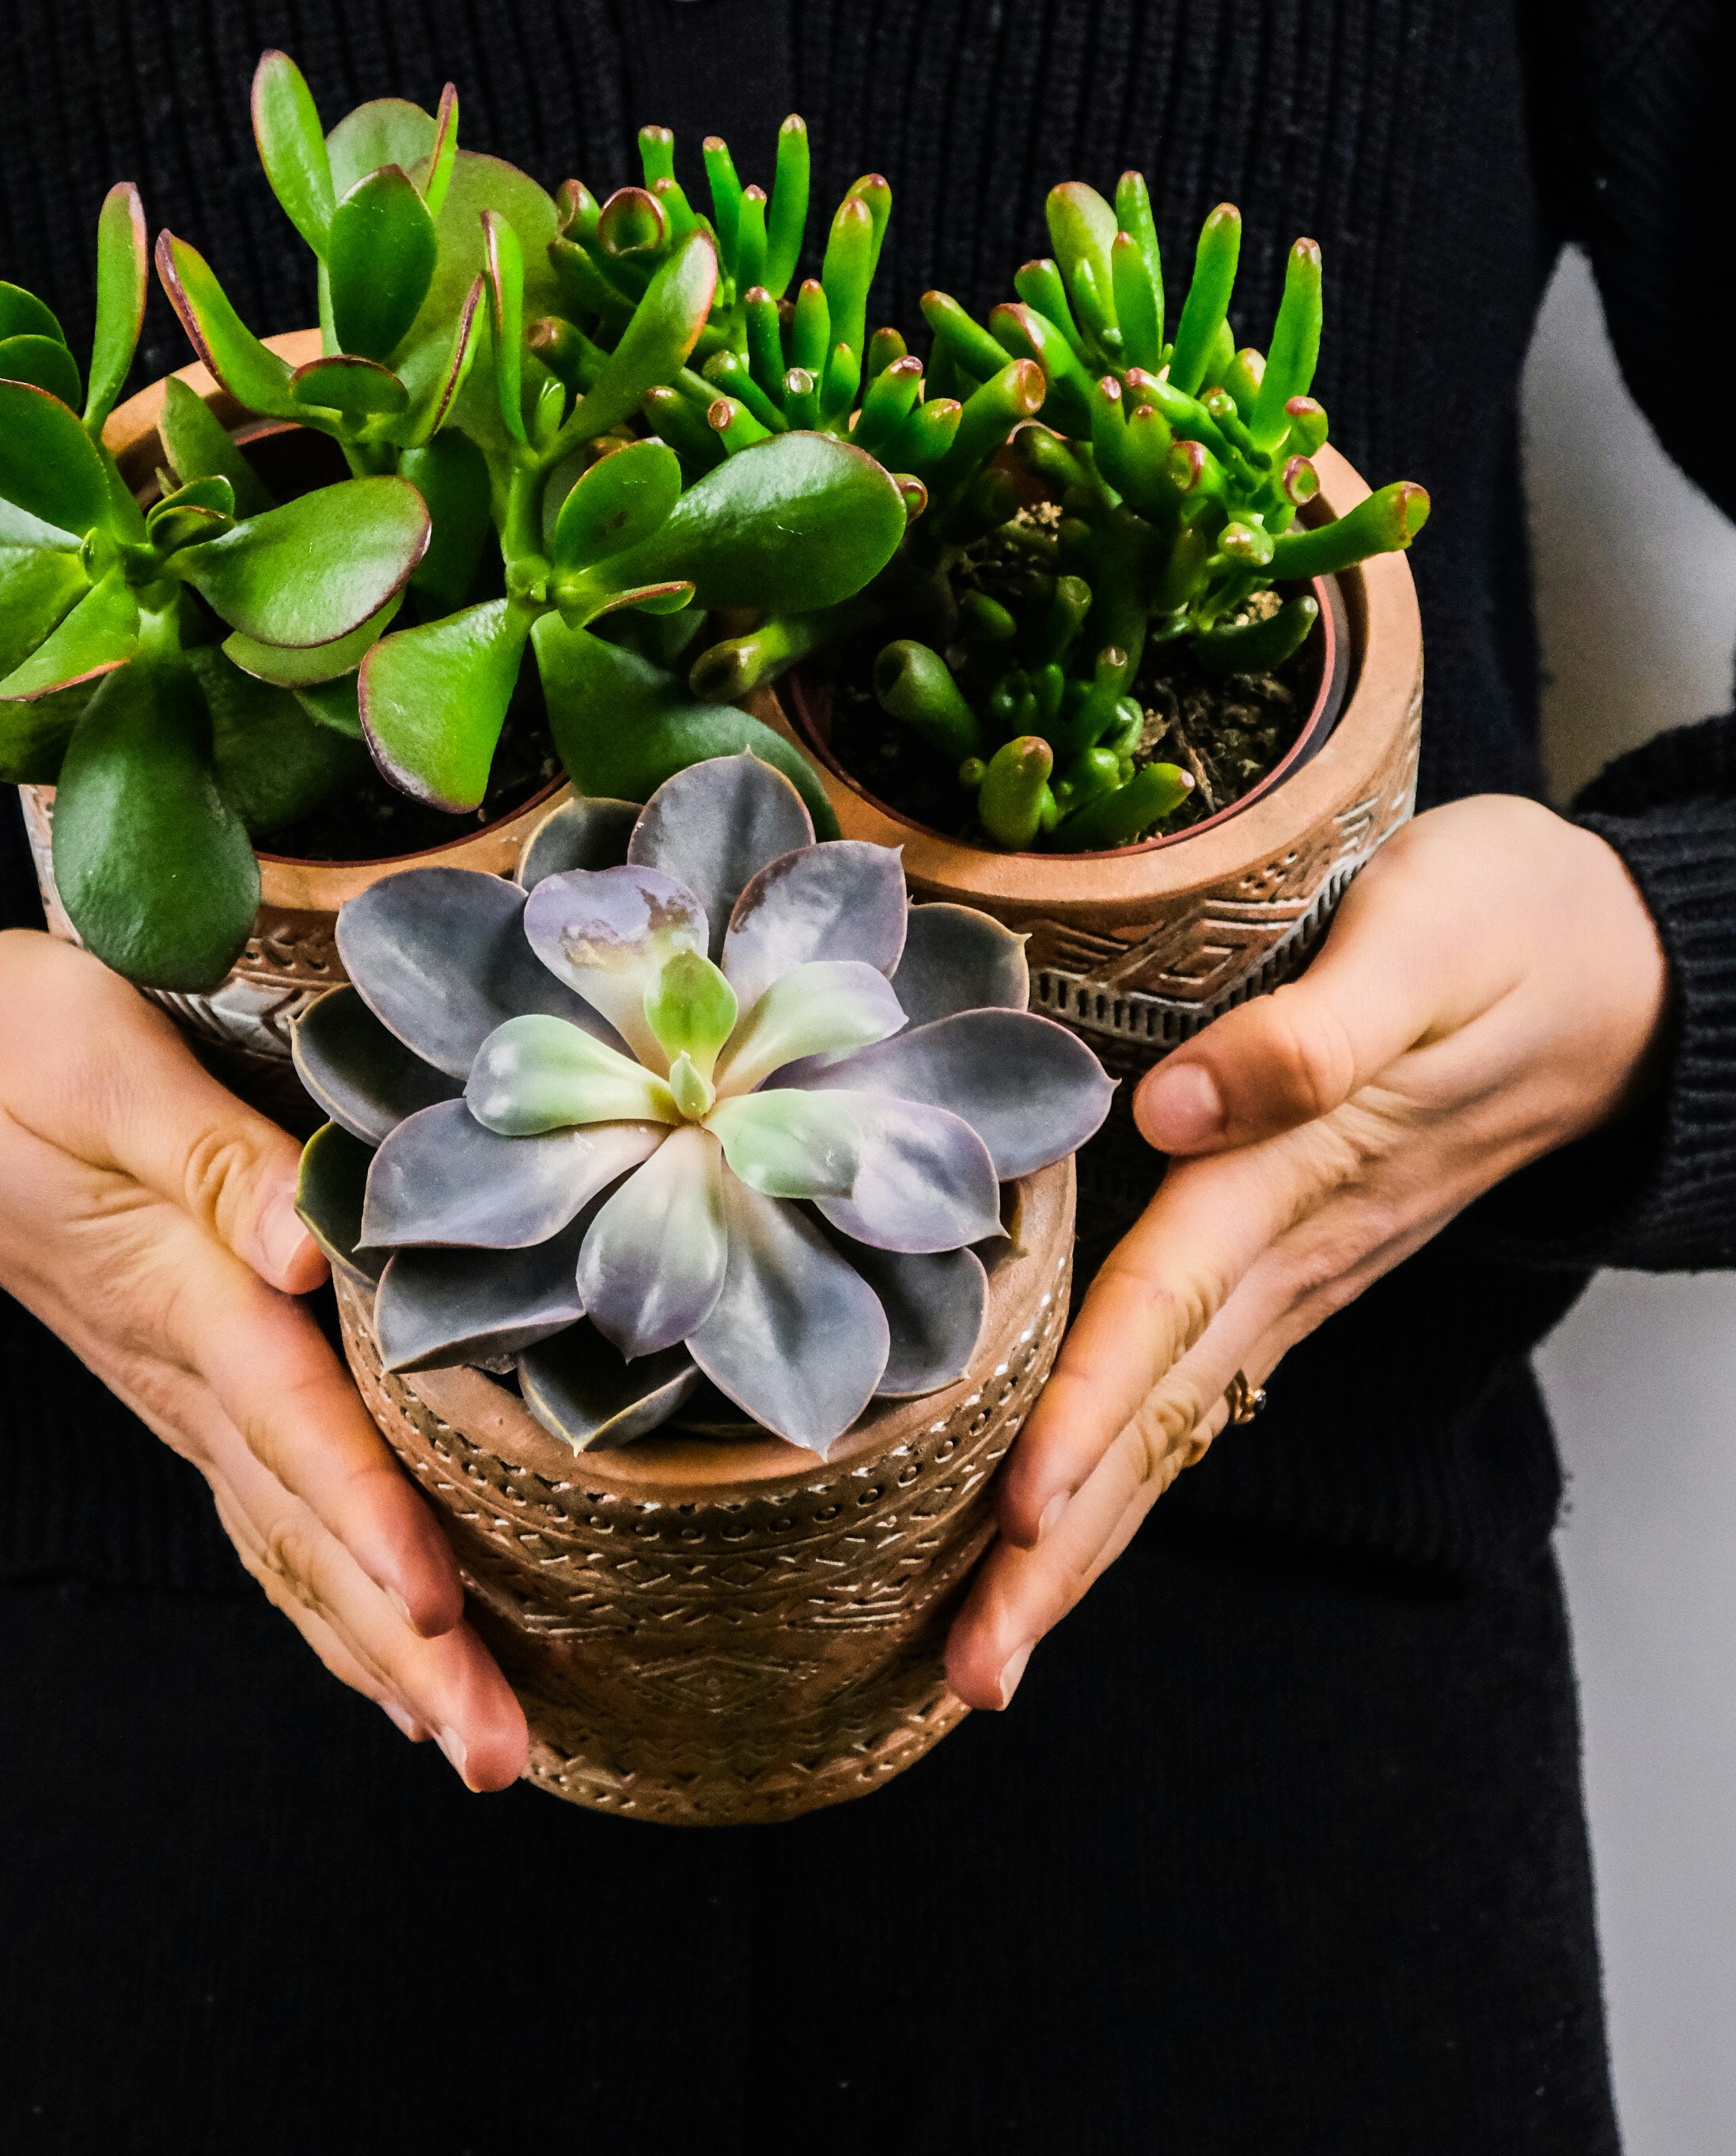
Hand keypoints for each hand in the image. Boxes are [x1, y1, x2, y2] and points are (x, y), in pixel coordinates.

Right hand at [0, 930, 526, 1788]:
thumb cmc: (7, 1048)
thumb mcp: (106, 1066)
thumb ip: (215, 1157)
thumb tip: (313, 1243)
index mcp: (176, 1288)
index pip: (291, 1420)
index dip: (366, 1514)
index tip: (438, 1611)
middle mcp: (181, 1369)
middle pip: (306, 1527)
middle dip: (403, 1649)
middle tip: (497, 1758)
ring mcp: (176, 1392)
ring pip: (291, 1548)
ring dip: (381, 1656)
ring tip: (478, 1750)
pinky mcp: (181, 1383)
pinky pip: (267, 1519)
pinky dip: (332, 1605)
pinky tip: (394, 1665)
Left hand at [946, 793, 1669, 1711]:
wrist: (1631, 972)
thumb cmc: (1512, 925)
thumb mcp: (1425, 938)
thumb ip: (1308, 1032)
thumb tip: (1169, 1109)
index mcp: (1300, 1170)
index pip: (1166, 1304)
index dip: (1088, 1408)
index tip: (1012, 1514)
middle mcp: (1294, 1248)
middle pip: (1157, 1417)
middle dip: (1060, 1553)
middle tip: (971, 1675)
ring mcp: (1306, 1271)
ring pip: (1175, 1427)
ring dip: (1081, 1546)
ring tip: (989, 1660)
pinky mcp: (1306, 1259)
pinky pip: (1197, 1387)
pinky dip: (1122, 1475)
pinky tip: (1058, 1533)